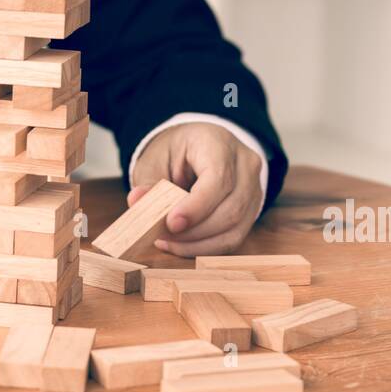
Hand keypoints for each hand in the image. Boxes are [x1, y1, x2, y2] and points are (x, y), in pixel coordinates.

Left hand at [128, 122, 262, 256]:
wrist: (199, 148)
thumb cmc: (177, 152)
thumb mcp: (156, 158)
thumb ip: (148, 181)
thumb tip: (136, 201)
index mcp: (220, 144)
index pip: (218, 179)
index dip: (196, 207)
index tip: (171, 224)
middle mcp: (245, 165)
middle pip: (231, 208)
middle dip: (194, 231)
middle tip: (162, 237)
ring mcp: (254, 188)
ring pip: (235, 227)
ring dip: (199, 243)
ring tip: (168, 243)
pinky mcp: (252, 210)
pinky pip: (234, 237)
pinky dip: (207, 248)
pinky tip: (181, 246)